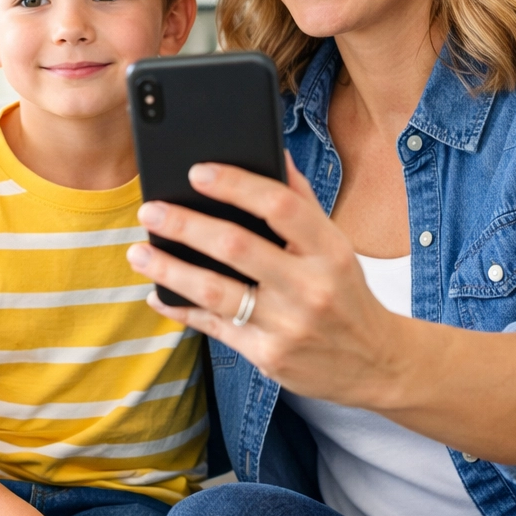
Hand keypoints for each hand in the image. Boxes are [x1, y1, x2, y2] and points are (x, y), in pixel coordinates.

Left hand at [126, 154, 413, 409]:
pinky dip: (180, 309)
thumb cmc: (346, 292)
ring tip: (138, 251)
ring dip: (169, 269)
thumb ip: (302, 202)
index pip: (280, 206)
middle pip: (237, 247)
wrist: (376, 362)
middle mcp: (310, 287)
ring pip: (216, 292)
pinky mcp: (268, 357)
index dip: (236, 185)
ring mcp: (288, 326)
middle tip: (150, 211)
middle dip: (185, 225)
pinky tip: (156, 294)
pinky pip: (214, 328)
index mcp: (329, 250)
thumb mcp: (336, 245)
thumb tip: (274, 153)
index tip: (197, 172)